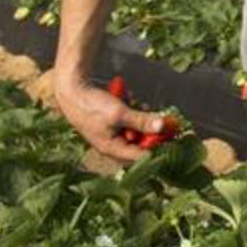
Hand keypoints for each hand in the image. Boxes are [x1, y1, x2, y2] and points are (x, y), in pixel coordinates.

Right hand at [54, 75, 168, 160]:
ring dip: (142, 117)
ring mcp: (112, 131)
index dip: (158, 149)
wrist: (73, 90)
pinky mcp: (113, 120)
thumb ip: (141, 121)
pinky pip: (130, 119)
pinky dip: (134, 109)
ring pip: (137, 129)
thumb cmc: (92, 106)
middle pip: (141, 143)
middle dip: (152, 130)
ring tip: (140, 104)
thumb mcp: (119, 113)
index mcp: (112, 148)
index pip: (140, 157)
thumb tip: (163, 127)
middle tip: (165, 121)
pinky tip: (131, 98)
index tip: (173, 139)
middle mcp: (112, 143)